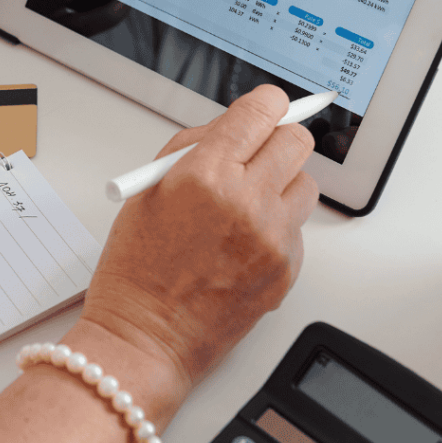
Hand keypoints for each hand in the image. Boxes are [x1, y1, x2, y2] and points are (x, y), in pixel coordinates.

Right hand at [79, 84, 318, 417]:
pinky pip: (297, 228)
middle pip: (297, 140)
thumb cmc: (136, 268)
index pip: (261, 111)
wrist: (145, 338)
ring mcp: (271, 238)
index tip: (263, 109)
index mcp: (204, 174)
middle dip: (277, 139)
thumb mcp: (147, 189)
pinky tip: (241, 243)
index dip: (265, 105)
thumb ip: (194, 148)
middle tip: (257, 152)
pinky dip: (276, 227)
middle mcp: (245, 201)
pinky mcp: (286, 268)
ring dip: (280, 184)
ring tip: (245, 205)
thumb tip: (235, 126)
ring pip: (305, 183)